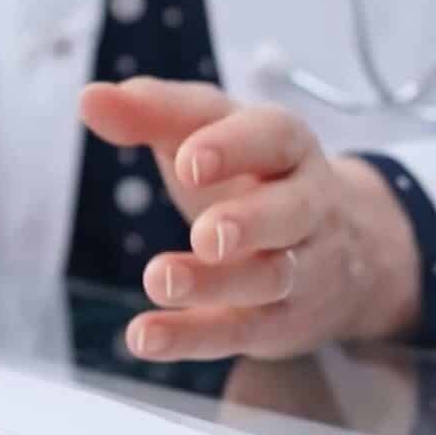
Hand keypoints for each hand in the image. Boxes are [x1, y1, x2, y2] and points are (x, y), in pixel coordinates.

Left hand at [79, 79, 418, 361]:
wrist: (345, 249)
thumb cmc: (255, 175)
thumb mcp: (211, 132)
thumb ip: (152, 113)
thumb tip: (90, 98)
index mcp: (289, 147)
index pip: (273, 137)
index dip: (233, 148)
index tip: (188, 161)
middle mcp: (306, 206)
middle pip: (290, 213)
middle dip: (249, 223)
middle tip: (205, 234)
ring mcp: (300, 268)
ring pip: (269, 278)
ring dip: (215, 284)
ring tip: (159, 280)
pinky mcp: (279, 321)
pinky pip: (239, 331)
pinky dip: (192, 336)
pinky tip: (144, 336)